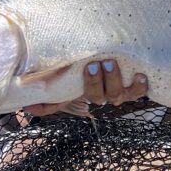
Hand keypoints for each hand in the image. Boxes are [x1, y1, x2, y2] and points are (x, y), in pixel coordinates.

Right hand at [24, 61, 148, 116]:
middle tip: (98, 63)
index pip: (92, 96)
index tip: (89, 67)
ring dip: (120, 80)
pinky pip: (140, 90)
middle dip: (104, 80)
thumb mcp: (60, 86)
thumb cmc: (77, 76)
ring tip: (114, 64)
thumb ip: (45, 99)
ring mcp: (122, 90)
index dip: (91, 85)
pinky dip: (141, 86)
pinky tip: (141, 76)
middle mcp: (107, 95)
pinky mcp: (133, 84)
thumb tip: (29, 108)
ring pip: (124, 94)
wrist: (98, 64)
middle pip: (108, 95)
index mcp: (90, 95)